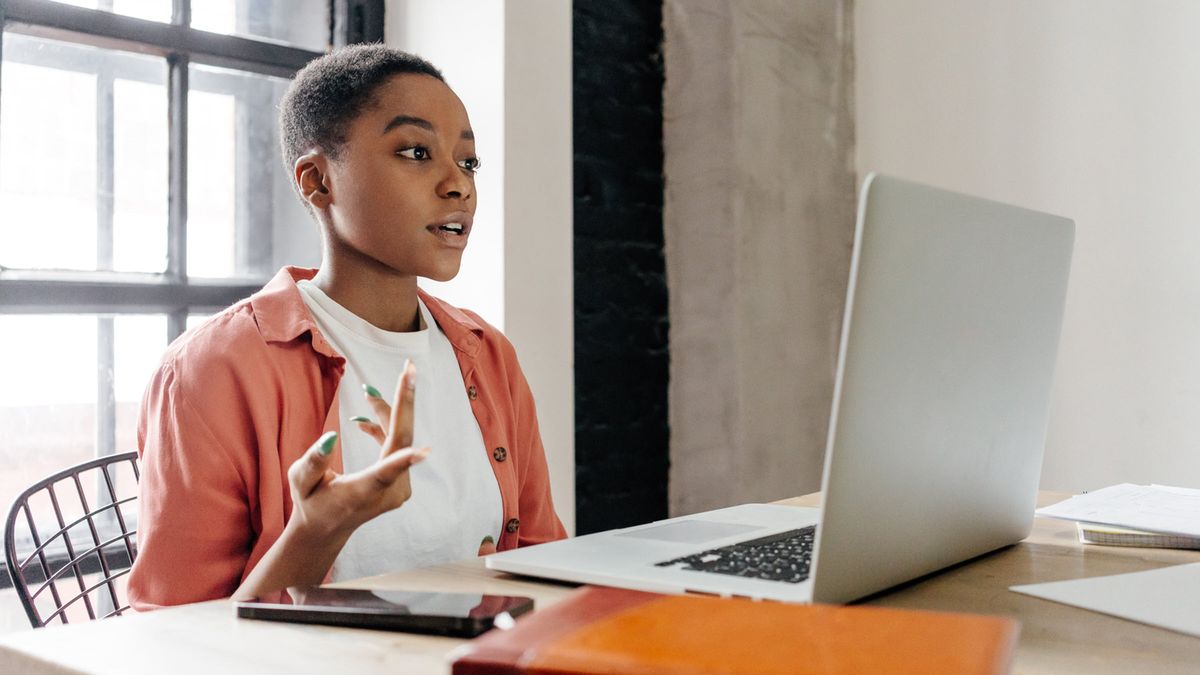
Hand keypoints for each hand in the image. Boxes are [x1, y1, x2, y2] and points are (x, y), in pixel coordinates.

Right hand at [232, 361, 427, 599]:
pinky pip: (397, 447)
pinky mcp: (400, 482)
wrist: (326, 529)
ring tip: (368, 390)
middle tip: (410, 368)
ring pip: (399, 440)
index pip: (384, 475)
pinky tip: (364, 418)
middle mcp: (387, 492)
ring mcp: (399, 489)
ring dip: (385, 413)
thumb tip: (332, 435)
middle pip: (400, 441)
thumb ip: (313, 460)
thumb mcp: (300, 481)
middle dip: (404, 402)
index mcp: (362, 493)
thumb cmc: (310, 503)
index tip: (424, 450)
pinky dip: (383, 429)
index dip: (403, 461)